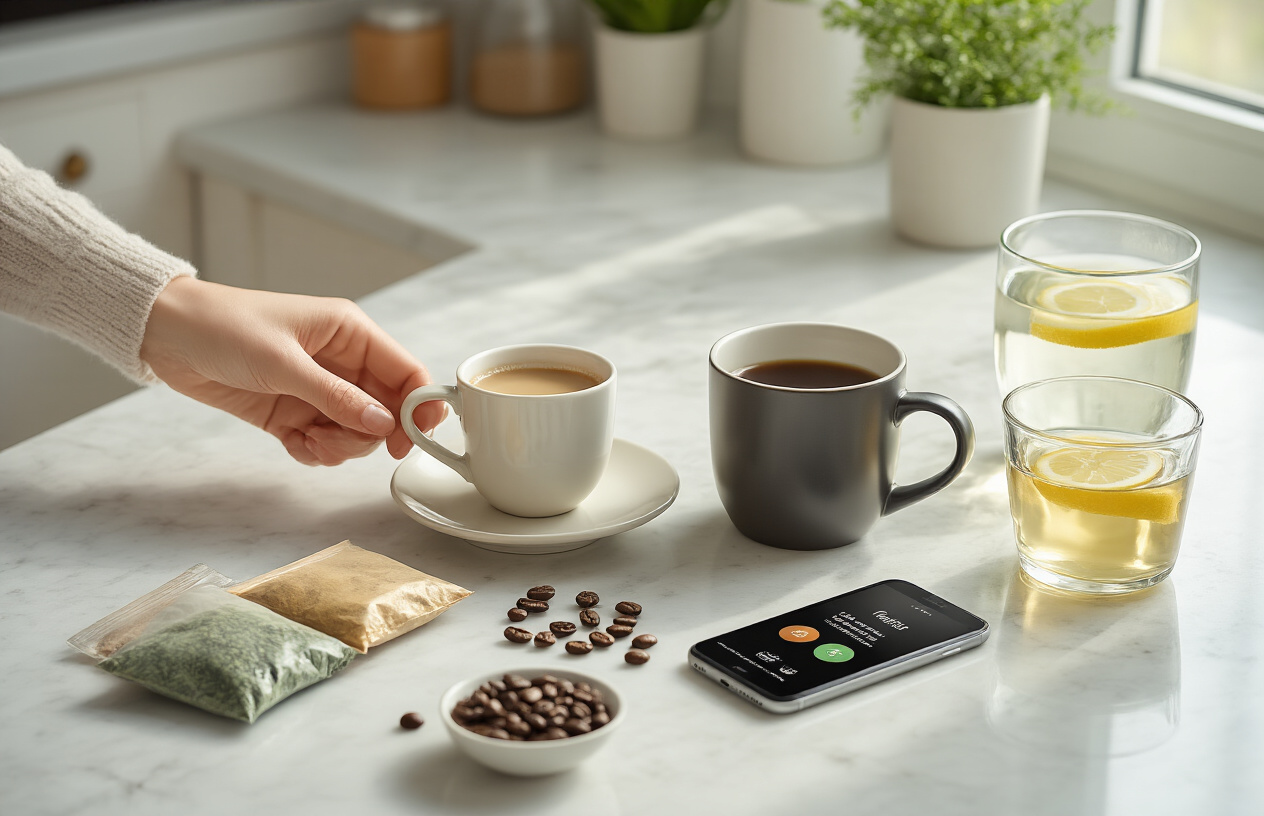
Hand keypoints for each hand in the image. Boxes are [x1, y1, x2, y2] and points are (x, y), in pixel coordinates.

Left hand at [140, 277, 442, 465]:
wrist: (167, 335)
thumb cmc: (225, 328)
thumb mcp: (284, 363)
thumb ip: (336, 397)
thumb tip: (383, 424)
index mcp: (350, 334)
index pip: (406, 372)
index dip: (420, 406)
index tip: (414, 438)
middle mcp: (341, 362)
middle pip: (386, 410)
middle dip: (370, 434)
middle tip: (343, 442)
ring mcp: (318, 390)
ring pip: (357, 432)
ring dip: (340, 446)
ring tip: (308, 442)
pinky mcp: (293, 412)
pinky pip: (324, 442)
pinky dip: (315, 452)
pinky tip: (295, 444)